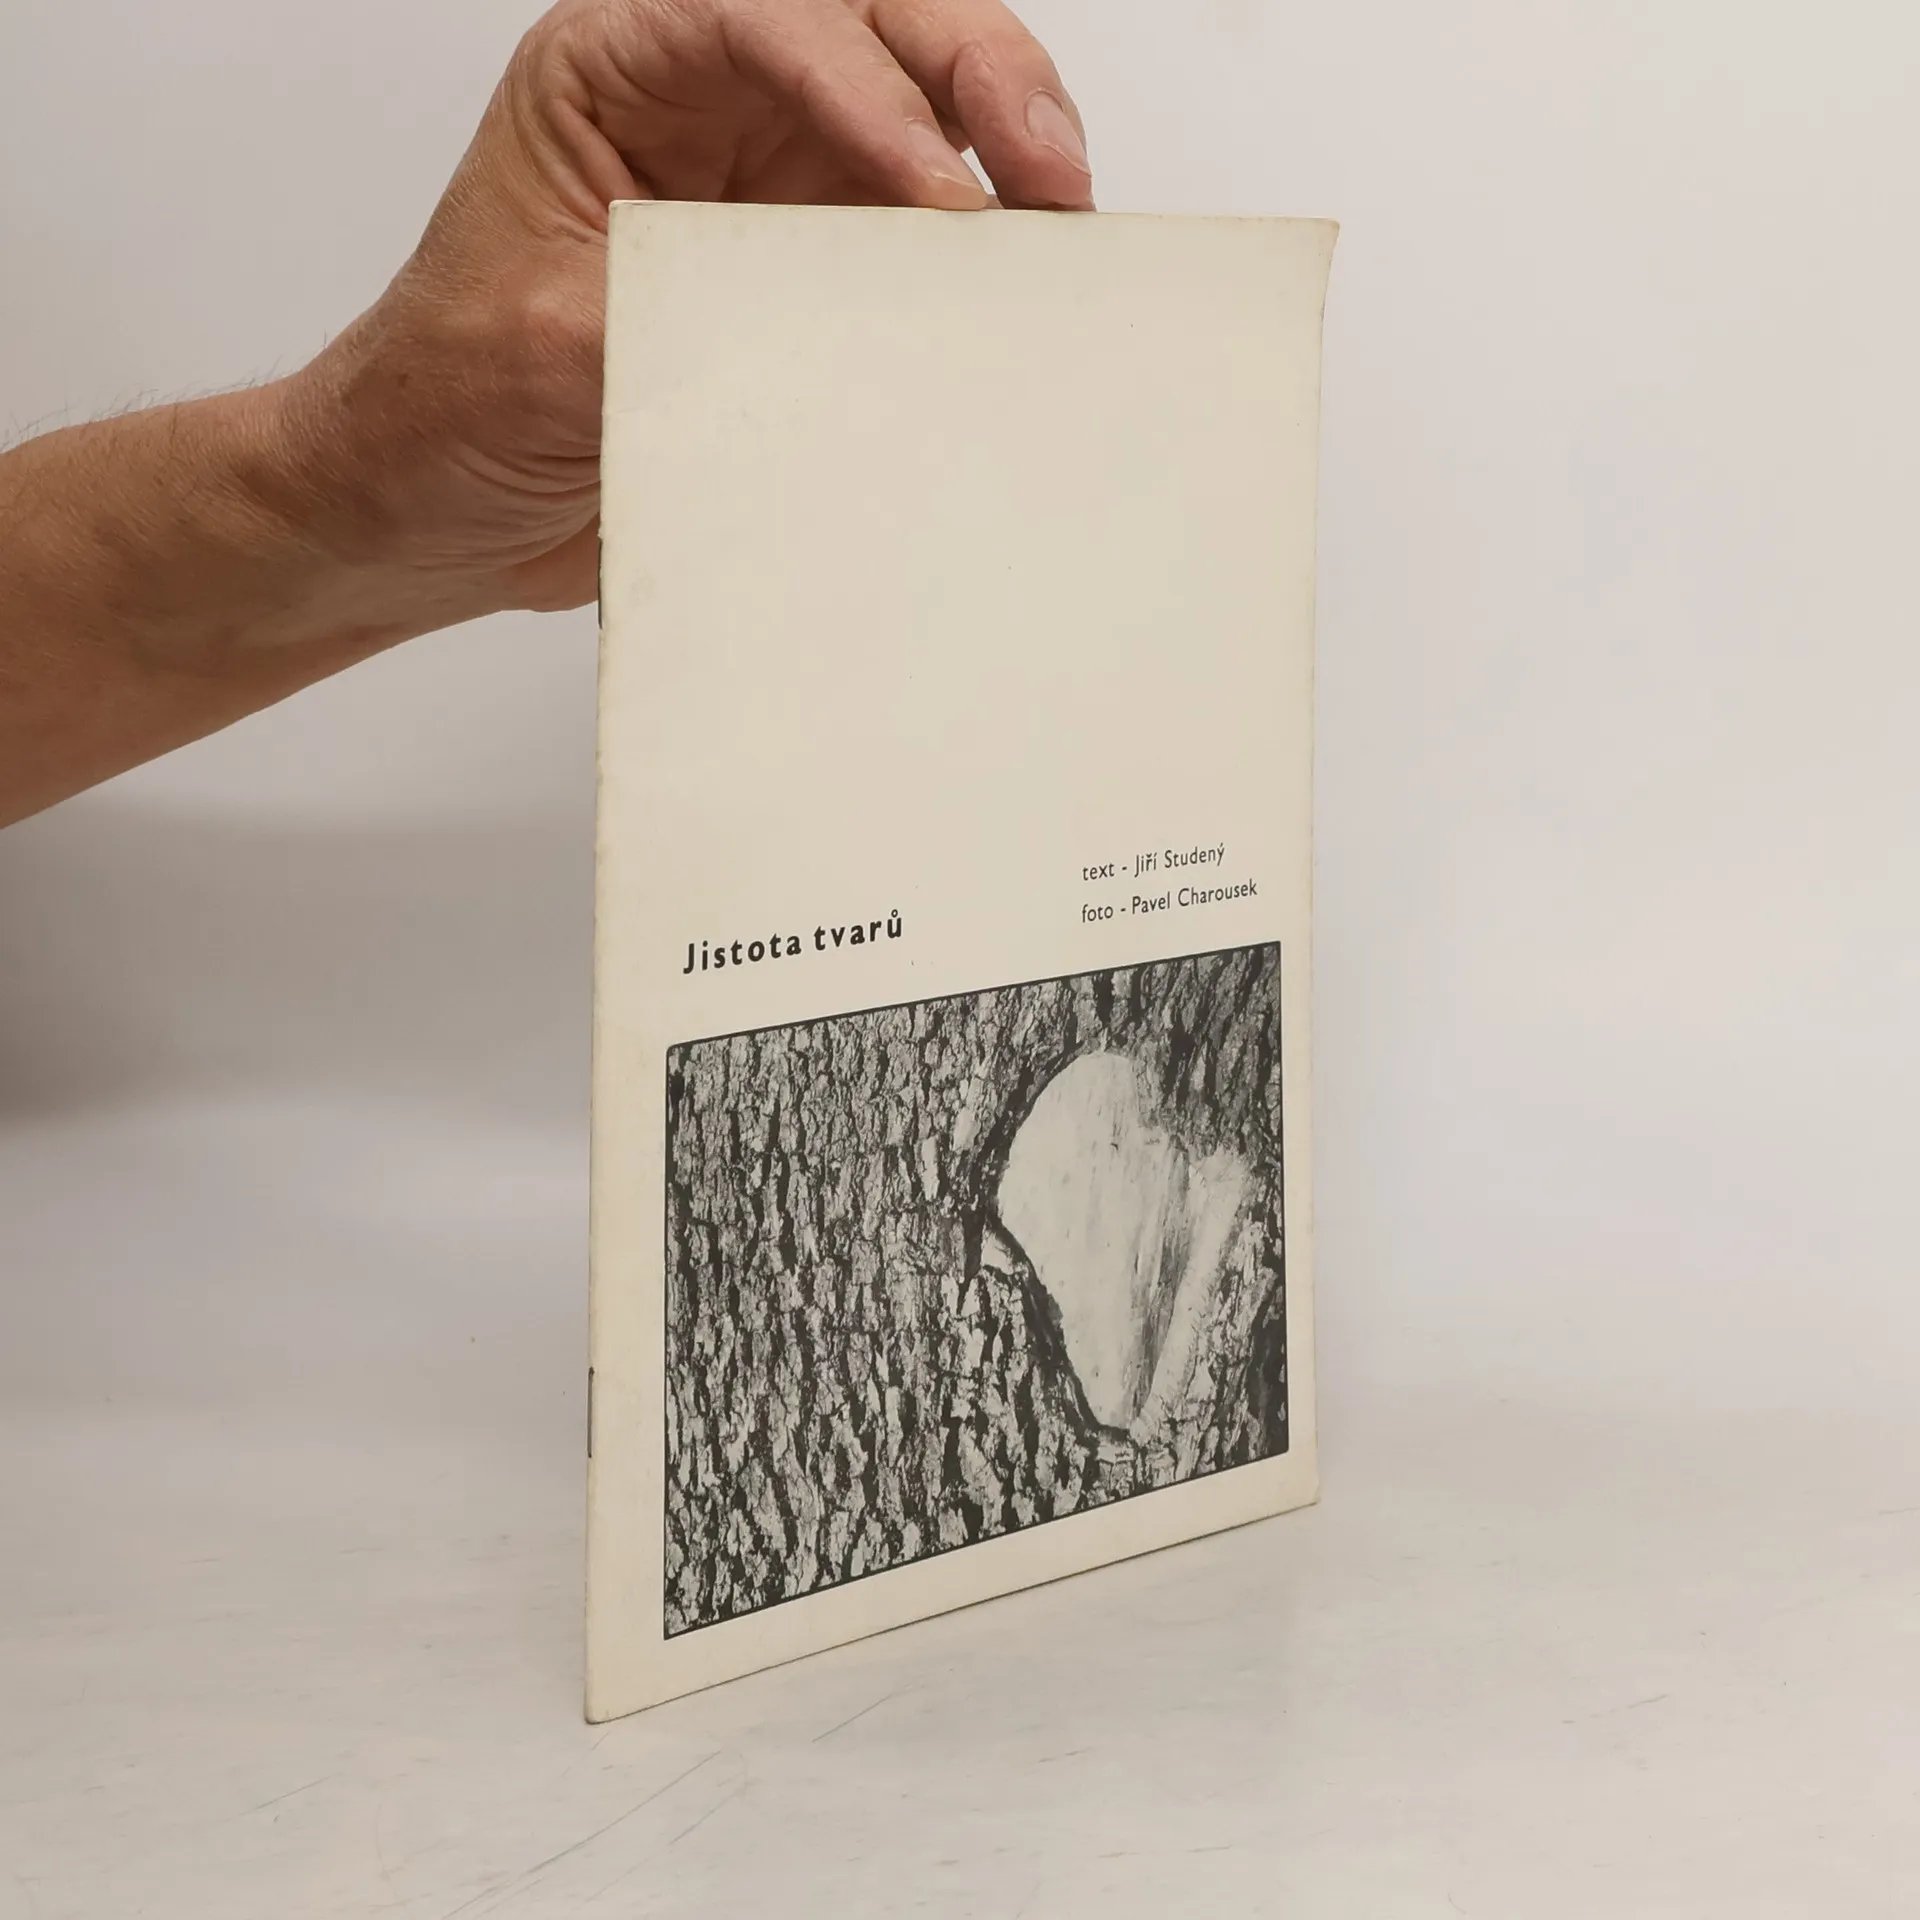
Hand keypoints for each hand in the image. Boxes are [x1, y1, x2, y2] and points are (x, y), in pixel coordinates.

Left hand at [288, 0, 1094, 620]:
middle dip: (977, 77)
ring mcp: (773, 195)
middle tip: (1043, 168)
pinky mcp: (814, 285)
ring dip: (1008, 149)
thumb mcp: (527, 350)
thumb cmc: (440, 406)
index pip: (763, 21)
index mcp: (613, 76)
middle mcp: (708, 113)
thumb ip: (663, 317)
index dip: (864, 89)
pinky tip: (1023, 289)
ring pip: (926, 116)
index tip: (932, 191)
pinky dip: (983, 259)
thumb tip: (803, 336)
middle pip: (876, 28)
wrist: (432, 510)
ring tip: (1063, 218)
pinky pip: (918, 248)